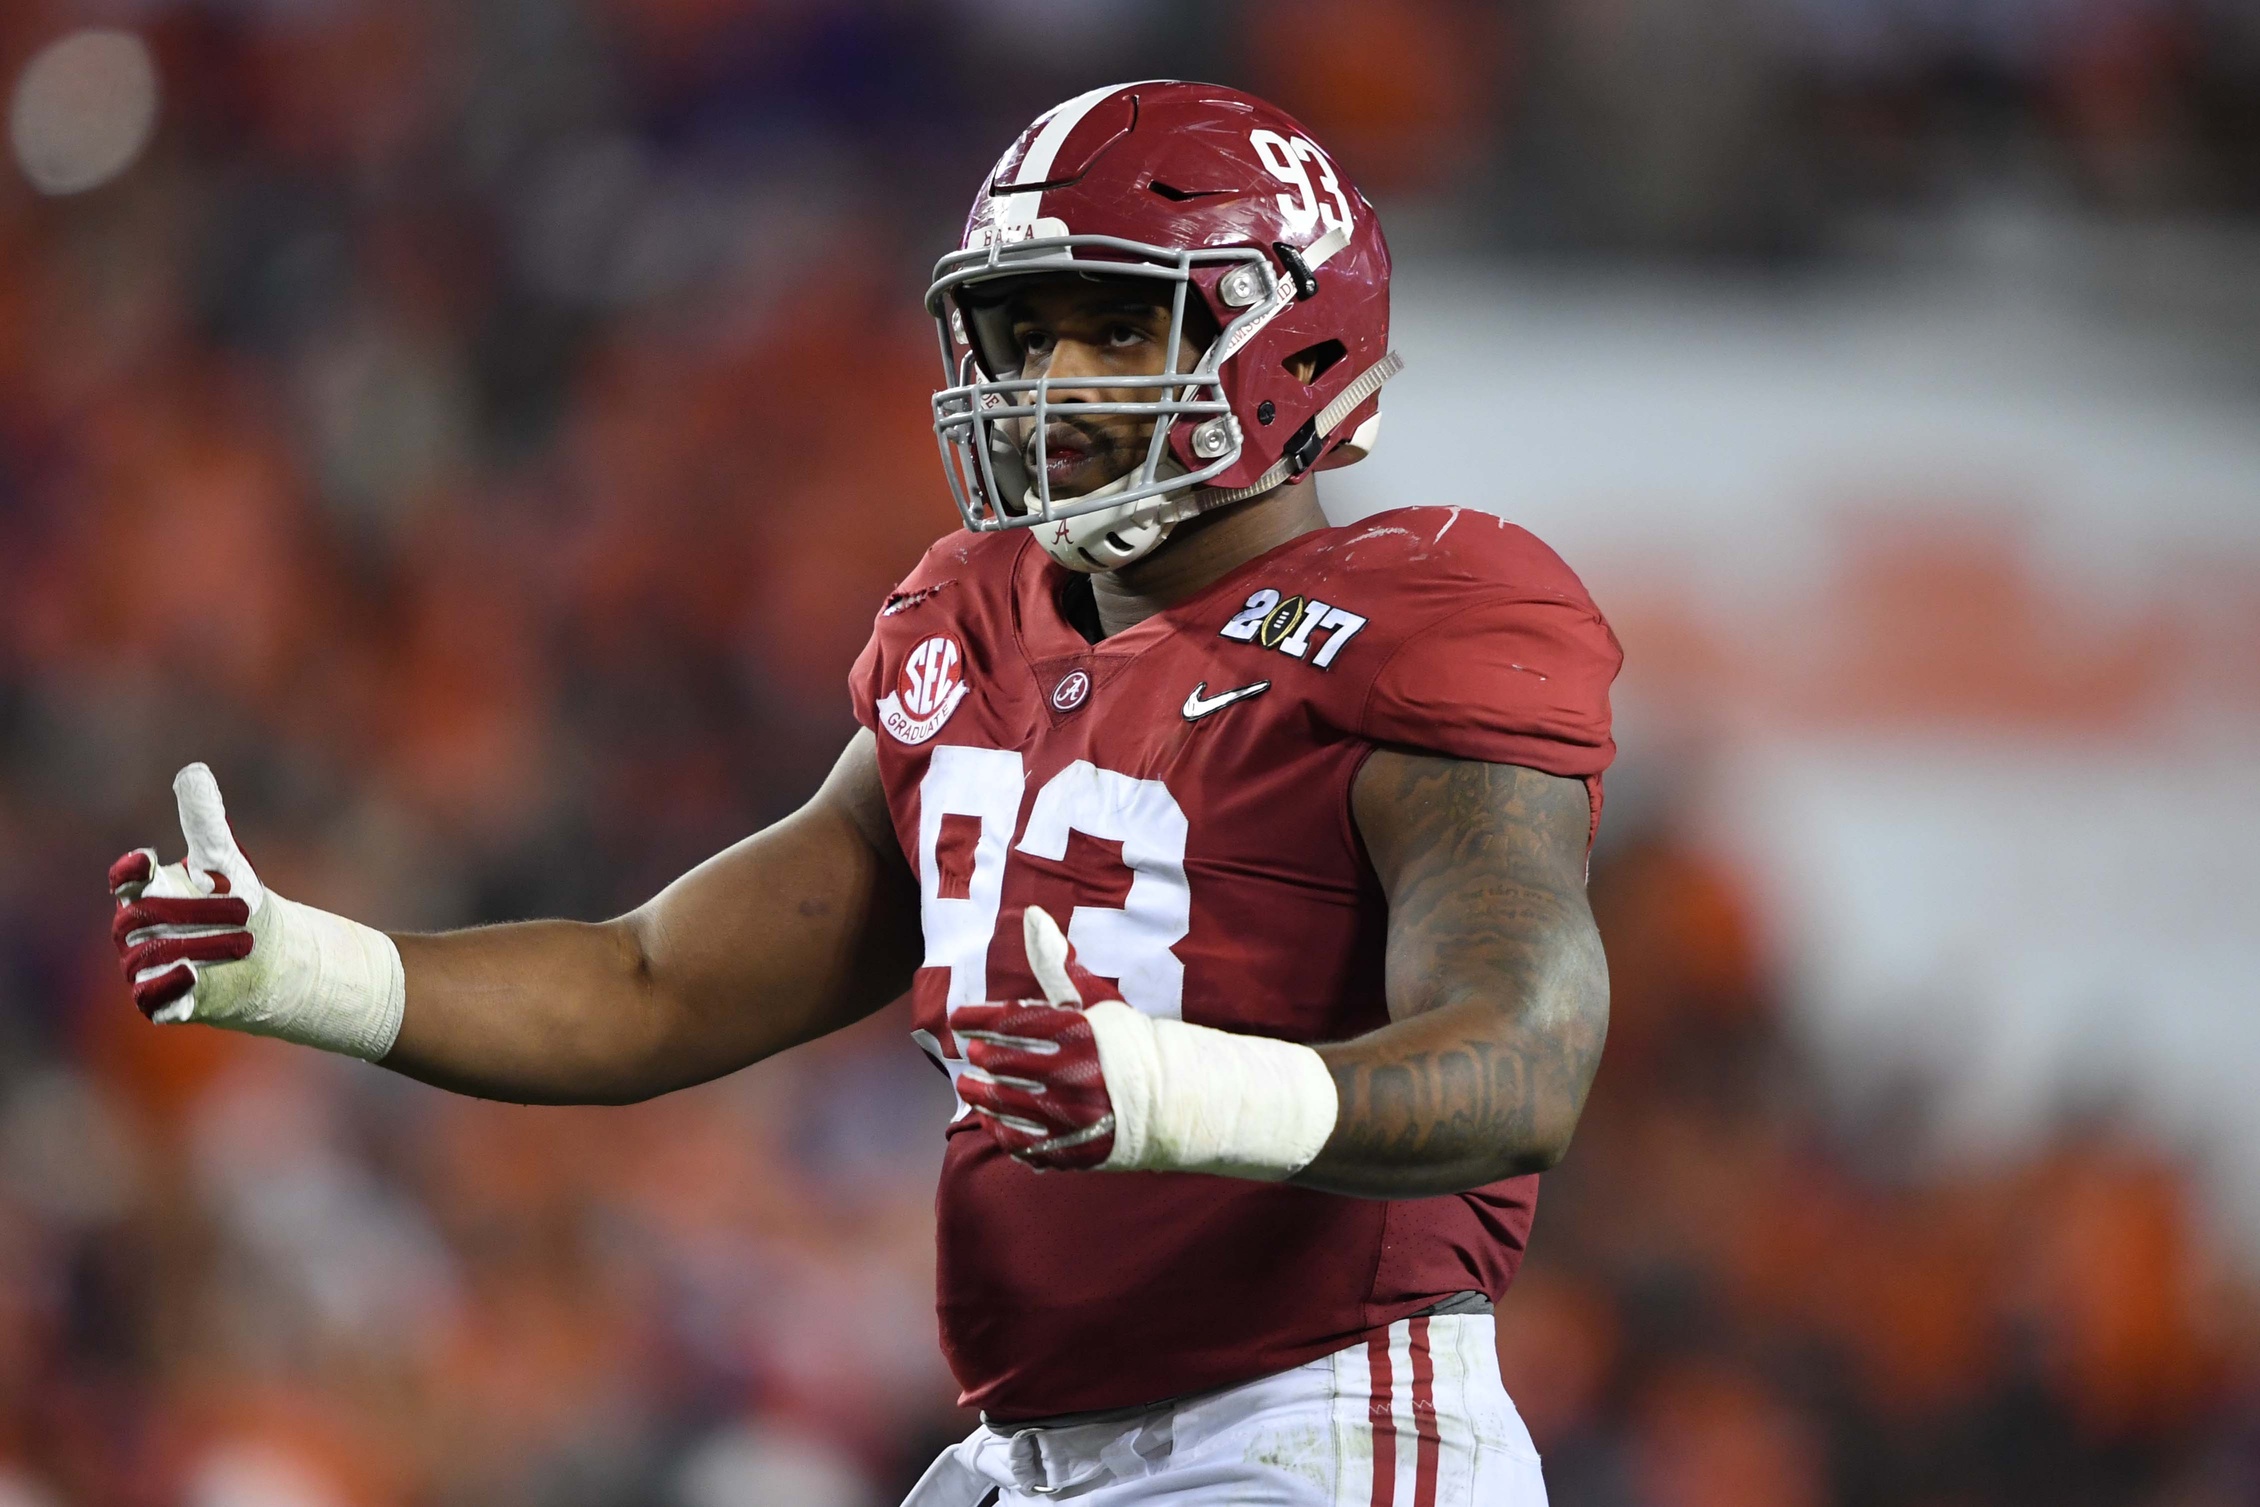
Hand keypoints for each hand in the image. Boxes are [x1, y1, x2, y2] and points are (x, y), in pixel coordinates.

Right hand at [106, 764, 404, 1058]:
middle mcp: (138, 929)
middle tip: (247, 908)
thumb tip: (192, 770)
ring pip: (147, 957)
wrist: (265, 956)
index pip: (125, 879)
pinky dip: (166, 987)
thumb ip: (205, 820)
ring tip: (248, 941)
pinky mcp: (162, 1000)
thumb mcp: (225, 859)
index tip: (149, 858)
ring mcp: (146, 965)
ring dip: (198, 945)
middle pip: (141, 917)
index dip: (129, 870)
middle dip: (194, 911)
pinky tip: (191, 975)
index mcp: (149, 891)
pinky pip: (148, 999)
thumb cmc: (238, 901)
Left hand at [950, 906, 1119, 1169]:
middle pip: (1003, 1064)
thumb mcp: (1097, 1002)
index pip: (1010, 1022)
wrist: (1173, 1099)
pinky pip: (1022, 1142)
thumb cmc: (1128, 1043)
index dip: (977, 1018)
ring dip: (979, 1095)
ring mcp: (1074, 1116)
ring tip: (969, 1087)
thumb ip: (1059, 967)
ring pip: (1006, 1105)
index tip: (958, 1018)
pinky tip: (989, 1120)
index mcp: (1079, 1033)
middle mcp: (1074, 1074)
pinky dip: (998, 1130)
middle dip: (980, 1057)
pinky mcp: (1074, 1149)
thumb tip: (1034, 916)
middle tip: (972, 1054)